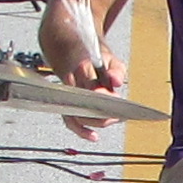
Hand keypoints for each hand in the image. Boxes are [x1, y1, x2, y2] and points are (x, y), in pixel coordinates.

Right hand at [38, 15, 124, 134]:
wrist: (66, 46)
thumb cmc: (91, 56)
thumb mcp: (109, 58)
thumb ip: (115, 70)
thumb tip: (116, 83)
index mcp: (82, 68)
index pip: (95, 90)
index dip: (107, 103)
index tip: (120, 110)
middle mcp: (71, 80)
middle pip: (85, 106)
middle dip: (102, 116)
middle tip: (116, 118)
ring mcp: (65, 91)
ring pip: (75, 114)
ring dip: (93, 124)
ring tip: (109, 123)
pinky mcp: (63, 100)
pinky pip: (69, 118)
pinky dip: (80, 129)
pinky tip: (92, 136)